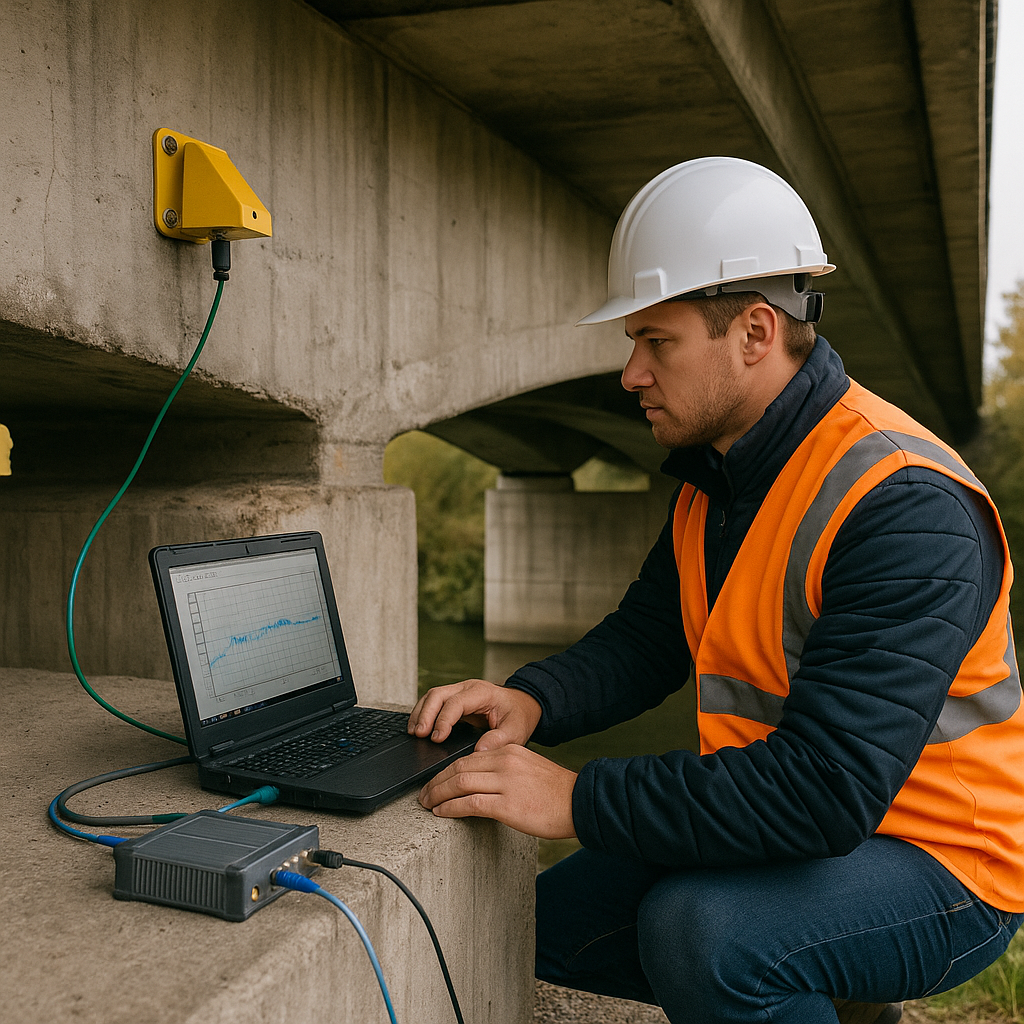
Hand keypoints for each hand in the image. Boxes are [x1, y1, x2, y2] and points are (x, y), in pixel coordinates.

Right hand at [407, 678, 541, 750]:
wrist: (523, 705)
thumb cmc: (519, 716)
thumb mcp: (516, 730)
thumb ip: (500, 740)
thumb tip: (479, 750)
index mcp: (482, 693)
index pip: (456, 703)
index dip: (443, 720)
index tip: (436, 738)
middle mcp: (468, 688)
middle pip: (438, 694)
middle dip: (425, 714)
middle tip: (419, 734)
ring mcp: (460, 691)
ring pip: (433, 696)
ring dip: (421, 713)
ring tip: (414, 732)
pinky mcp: (455, 699)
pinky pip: (434, 702)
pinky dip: (423, 713)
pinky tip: (418, 728)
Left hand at [419, 744, 576, 838]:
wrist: (580, 802)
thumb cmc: (555, 792)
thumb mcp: (527, 768)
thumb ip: (503, 769)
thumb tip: (476, 783)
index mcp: (509, 750)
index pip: (467, 757)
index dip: (445, 770)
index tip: (435, 781)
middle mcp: (505, 761)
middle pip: (459, 767)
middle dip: (436, 782)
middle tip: (423, 794)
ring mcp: (506, 782)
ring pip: (460, 782)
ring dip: (438, 794)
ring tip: (427, 804)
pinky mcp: (508, 805)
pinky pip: (470, 803)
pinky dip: (451, 807)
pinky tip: (441, 812)